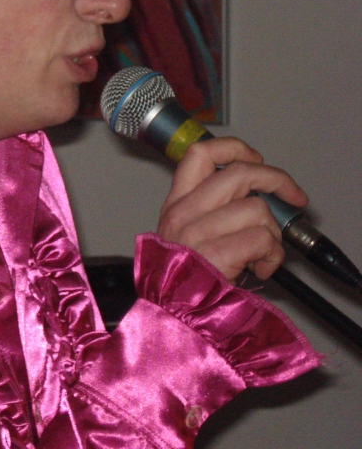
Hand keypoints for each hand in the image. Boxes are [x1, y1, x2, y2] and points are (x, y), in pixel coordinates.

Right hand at [157, 138, 308, 280]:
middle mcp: (183, 212)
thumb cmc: (188, 277)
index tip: (255, 160)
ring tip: (262, 253)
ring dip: (272, 234)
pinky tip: (260, 267)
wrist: (172, 315)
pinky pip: (262, 239)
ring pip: (257, 209)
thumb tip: (261, 192)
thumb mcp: (189, 232)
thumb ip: (216, 207)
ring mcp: (196, 233)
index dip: (235, 149)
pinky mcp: (215, 254)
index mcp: (176, 201)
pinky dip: (272, 256)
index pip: (200, 153)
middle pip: (239, 172)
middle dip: (277, 182)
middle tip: (292, 198)